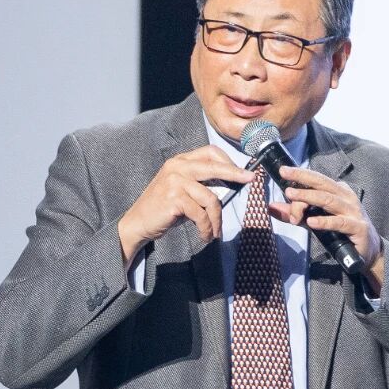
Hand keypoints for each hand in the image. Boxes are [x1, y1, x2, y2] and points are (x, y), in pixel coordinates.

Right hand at [118, 146, 253, 261]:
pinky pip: (200, 214)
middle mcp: (177, 167)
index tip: (243, 171)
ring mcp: (174, 182)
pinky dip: (206, 227)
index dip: (228, 161)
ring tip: (215, 232)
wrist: (137, 223)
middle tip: (250, 180)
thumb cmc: (163, 208)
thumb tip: (231, 185)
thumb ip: (201, 184)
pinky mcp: (173, 199)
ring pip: (211, 198)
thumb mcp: (182, 190)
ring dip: (217, 219)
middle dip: (235, 174)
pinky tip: (205, 236)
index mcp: (180, 161)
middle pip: (214, 166)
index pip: (209, 152)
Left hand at [268, 166, 385, 292]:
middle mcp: (346, 197)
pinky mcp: (357, 227)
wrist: (367, 251)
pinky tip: (311, 221)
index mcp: (338, 191)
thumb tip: (270, 207)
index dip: (300, 177)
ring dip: (309, 197)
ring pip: (328, 200)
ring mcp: (353, 211)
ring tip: (292, 196)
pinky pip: (338, 222)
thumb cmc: (340, 233)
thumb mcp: (314, 220)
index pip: (317, 181)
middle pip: (322, 183)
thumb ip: (294, 213)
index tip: (283, 173)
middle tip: (285, 173)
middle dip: (302, 177)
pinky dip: (324, 221)